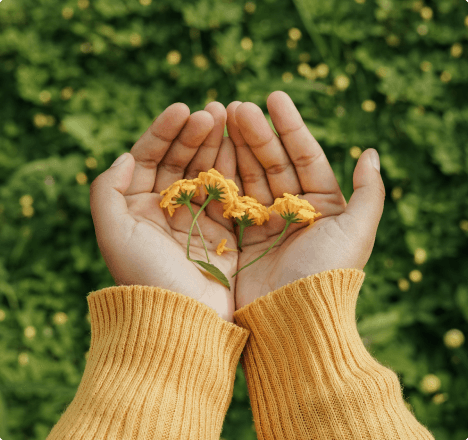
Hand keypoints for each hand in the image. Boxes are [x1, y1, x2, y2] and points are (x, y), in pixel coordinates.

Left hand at [90, 102, 239, 322]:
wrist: (183, 317)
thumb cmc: (145, 275)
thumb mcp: (113, 233)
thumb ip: (107, 190)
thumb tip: (125, 156)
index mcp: (137, 206)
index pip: (148, 158)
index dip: (163, 132)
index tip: (182, 110)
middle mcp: (165, 209)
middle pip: (178, 160)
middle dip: (194, 134)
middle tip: (213, 111)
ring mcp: (196, 217)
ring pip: (204, 171)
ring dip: (215, 144)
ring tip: (228, 118)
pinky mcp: (222, 229)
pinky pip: (226, 190)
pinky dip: (232, 168)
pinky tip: (239, 146)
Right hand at [226, 91, 385, 310]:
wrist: (293, 319)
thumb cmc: (327, 273)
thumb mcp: (357, 231)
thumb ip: (370, 192)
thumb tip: (372, 153)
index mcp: (322, 205)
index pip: (305, 156)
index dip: (290, 126)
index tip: (273, 97)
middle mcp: (293, 211)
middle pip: (273, 162)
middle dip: (256, 133)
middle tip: (237, 106)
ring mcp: (265, 223)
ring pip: (249, 176)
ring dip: (236, 147)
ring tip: (221, 117)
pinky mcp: (241, 237)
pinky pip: (230, 199)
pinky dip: (221, 175)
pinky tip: (210, 151)